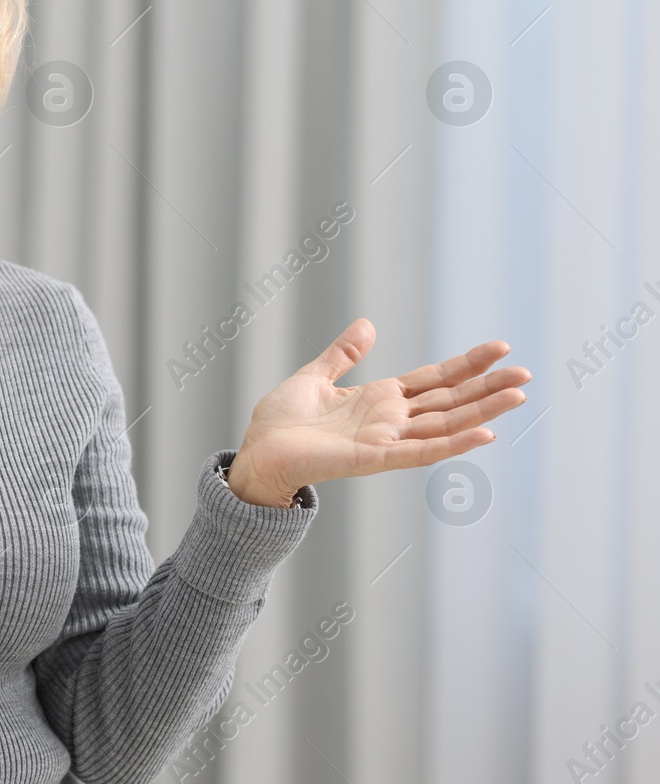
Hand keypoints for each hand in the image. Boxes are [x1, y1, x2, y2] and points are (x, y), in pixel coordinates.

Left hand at [225, 319, 530, 507]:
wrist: (257, 455)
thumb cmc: (280, 423)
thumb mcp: (314, 377)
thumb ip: (343, 355)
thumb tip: (368, 325)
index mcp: (379, 400)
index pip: (434, 380)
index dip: (466, 365)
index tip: (500, 348)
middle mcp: (391, 421)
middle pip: (450, 402)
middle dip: (488, 388)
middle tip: (526, 374)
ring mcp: (386, 441)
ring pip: (444, 425)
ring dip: (482, 412)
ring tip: (518, 396)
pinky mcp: (373, 458)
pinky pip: (421, 452)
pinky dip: (453, 443)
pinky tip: (484, 433)